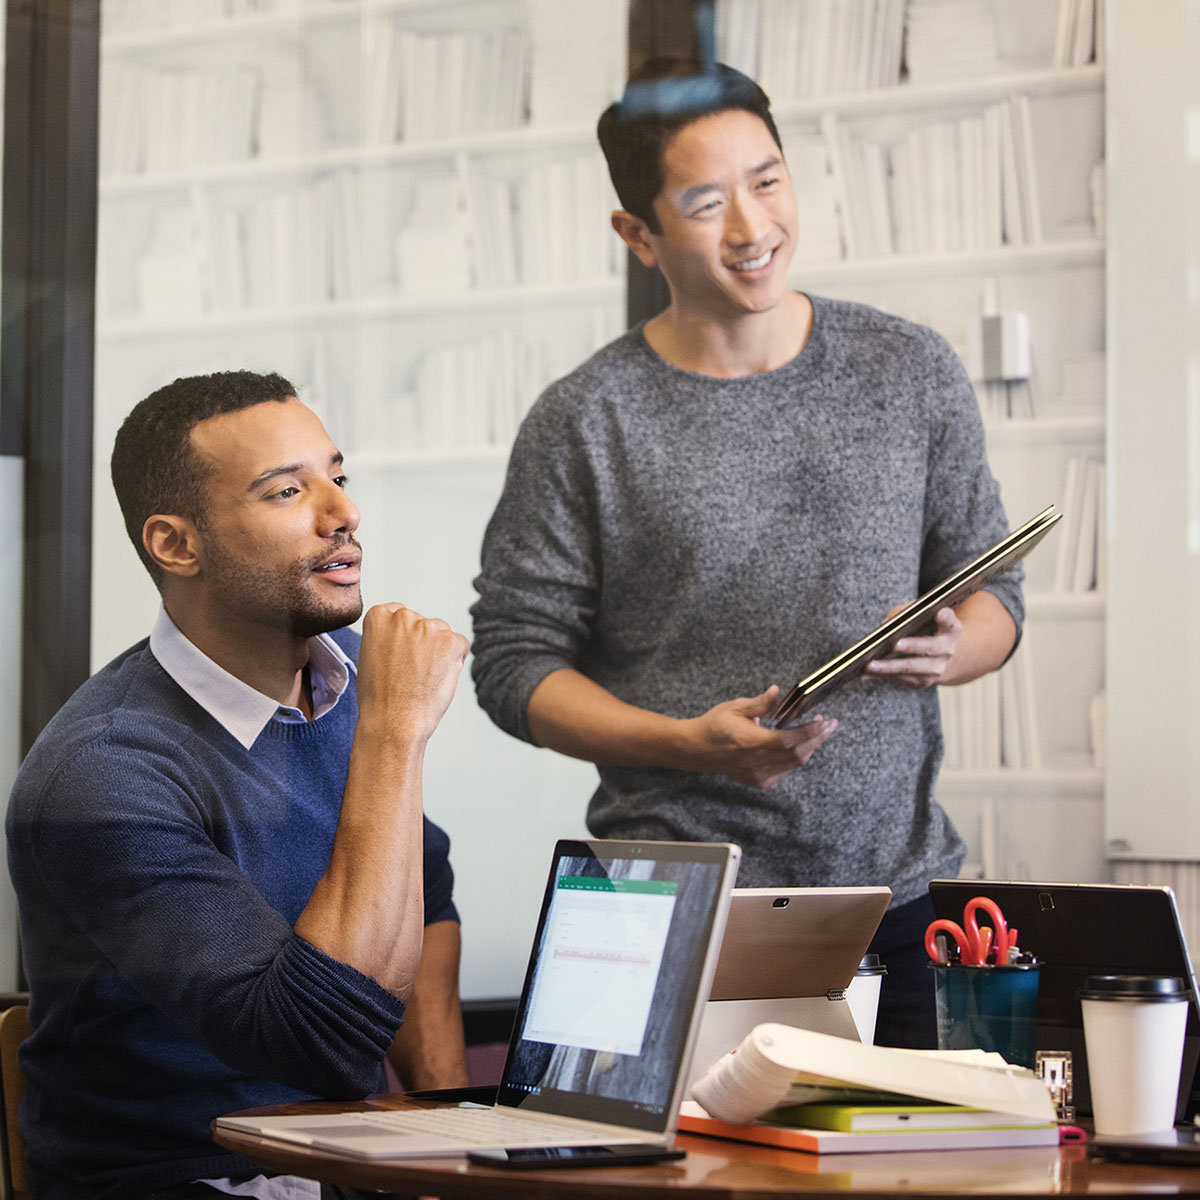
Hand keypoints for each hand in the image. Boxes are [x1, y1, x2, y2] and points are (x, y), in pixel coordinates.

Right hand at [356, 603, 469, 743]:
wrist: (392, 722)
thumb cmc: (380, 697)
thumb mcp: (370, 655)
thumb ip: (387, 636)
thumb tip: (407, 633)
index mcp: (379, 615)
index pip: (400, 615)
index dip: (403, 641)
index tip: (398, 658)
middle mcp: (403, 616)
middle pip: (423, 624)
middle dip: (422, 644)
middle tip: (411, 673)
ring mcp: (428, 627)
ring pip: (442, 634)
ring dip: (439, 652)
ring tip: (423, 679)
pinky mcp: (451, 641)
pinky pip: (461, 646)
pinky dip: (455, 661)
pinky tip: (438, 678)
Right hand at [683, 685, 836, 788]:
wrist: (698, 750)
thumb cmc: (715, 725)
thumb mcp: (736, 708)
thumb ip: (760, 703)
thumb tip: (777, 691)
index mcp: (750, 742)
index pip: (789, 740)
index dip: (810, 732)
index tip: (825, 722)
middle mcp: (756, 762)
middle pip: (798, 754)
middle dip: (817, 739)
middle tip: (830, 725)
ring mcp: (758, 775)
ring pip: (794, 763)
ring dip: (810, 747)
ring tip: (818, 731)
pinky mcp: (759, 781)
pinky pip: (786, 769)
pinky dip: (796, 757)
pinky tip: (798, 744)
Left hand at [863, 605, 962, 689]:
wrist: (942, 657)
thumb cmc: (925, 629)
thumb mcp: (920, 616)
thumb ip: (904, 614)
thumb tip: (885, 625)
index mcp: (949, 628)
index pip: (950, 621)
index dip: (945, 618)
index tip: (940, 613)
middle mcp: (947, 649)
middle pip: (929, 647)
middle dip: (912, 646)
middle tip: (895, 644)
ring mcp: (937, 668)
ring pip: (911, 668)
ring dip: (890, 667)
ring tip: (871, 665)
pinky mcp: (923, 681)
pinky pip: (901, 679)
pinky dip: (882, 676)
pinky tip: (866, 674)